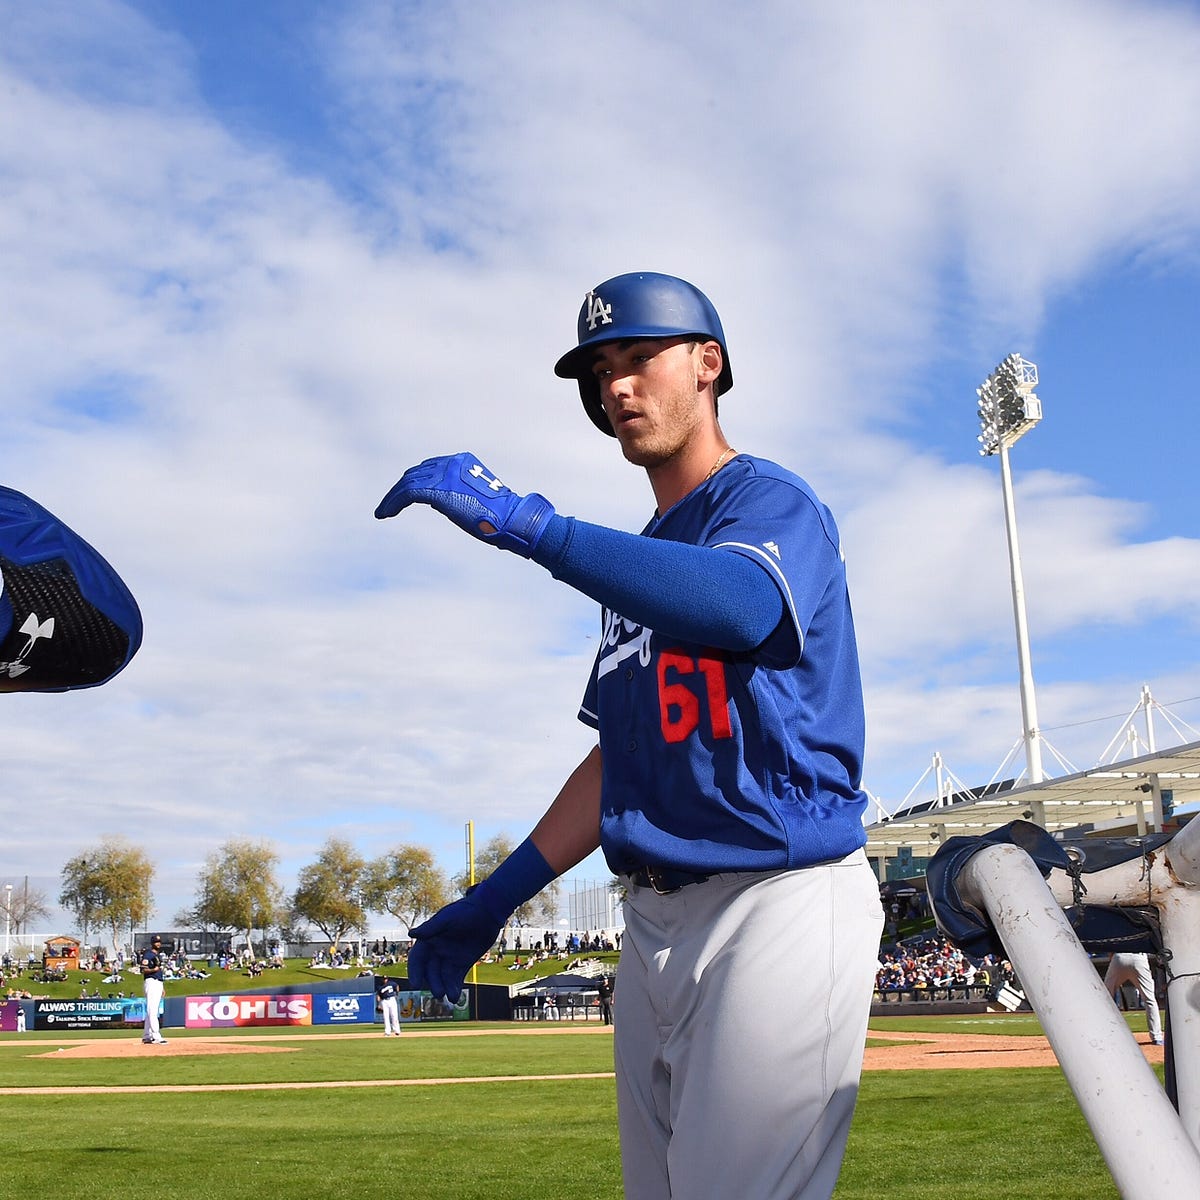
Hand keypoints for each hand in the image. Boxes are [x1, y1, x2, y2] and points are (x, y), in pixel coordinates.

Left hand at [375, 452, 554, 557]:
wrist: (509, 518)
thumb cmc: (498, 516)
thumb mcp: (473, 497)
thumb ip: (454, 492)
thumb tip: (436, 500)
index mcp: (460, 461)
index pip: (428, 468)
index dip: (411, 482)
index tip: (401, 498)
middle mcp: (450, 462)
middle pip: (415, 473)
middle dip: (398, 490)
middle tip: (387, 506)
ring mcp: (444, 473)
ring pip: (407, 483)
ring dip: (391, 498)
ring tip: (383, 512)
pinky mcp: (437, 488)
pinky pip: (407, 493)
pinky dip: (393, 503)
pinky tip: (386, 513)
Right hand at [406, 892, 500, 1002]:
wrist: (488, 911)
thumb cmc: (466, 910)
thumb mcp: (447, 918)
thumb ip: (431, 928)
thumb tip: (411, 934)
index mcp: (429, 940)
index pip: (418, 958)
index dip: (415, 971)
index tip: (416, 983)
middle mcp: (437, 951)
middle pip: (431, 971)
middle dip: (433, 982)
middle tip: (438, 993)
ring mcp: (450, 958)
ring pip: (443, 977)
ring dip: (445, 987)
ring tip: (450, 997)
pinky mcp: (463, 963)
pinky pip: (456, 978)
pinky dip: (455, 987)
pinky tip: (456, 996)